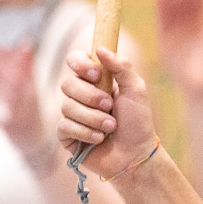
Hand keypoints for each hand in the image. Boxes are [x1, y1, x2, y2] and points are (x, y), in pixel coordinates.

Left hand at [0, 42, 49, 161]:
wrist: (38, 143)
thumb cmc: (30, 111)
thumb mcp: (31, 89)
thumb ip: (27, 67)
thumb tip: (24, 41)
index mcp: (33, 92)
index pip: (26, 71)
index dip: (15, 57)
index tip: (2, 44)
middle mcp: (28, 103)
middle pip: (15, 82)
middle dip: (1, 67)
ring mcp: (19, 116)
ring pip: (7, 98)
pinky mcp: (9, 129)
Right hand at [59, 45, 158, 177]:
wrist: (136, 155)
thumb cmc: (138, 123)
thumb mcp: (136, 90)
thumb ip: (122, 66)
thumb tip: (100, 48)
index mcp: (95, 81)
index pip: (74, 61)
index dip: (80, 64)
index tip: (97, 74)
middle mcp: (80, 95)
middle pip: (67, 83)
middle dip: (91, 97)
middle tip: (110, 106)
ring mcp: (71, 115)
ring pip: (67, 106)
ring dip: (94, 118)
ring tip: (111, 127)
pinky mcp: (66, 135)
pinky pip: (64, 126)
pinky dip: (86, 132)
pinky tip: (99, 139)